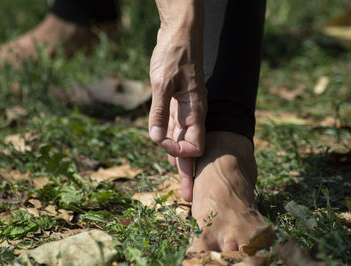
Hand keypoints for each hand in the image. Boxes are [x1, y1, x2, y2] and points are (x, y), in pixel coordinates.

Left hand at [149, 26, 205, 201]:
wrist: (178, 37)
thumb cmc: (174, 55)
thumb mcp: (162, 82)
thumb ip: (160, 112)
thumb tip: (155, 139)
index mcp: (195, 111)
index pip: (194, 145)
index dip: (180, 152)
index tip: (162, 144)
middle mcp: (192, 115)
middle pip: (191, 151)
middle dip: (189, 174)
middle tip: (187, 198)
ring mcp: (184, 112)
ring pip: (182, 142)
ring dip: (178, 162)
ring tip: (182, 184)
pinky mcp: (175, 106)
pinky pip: (174, 130)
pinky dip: (170, 144)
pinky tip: (168, 154)